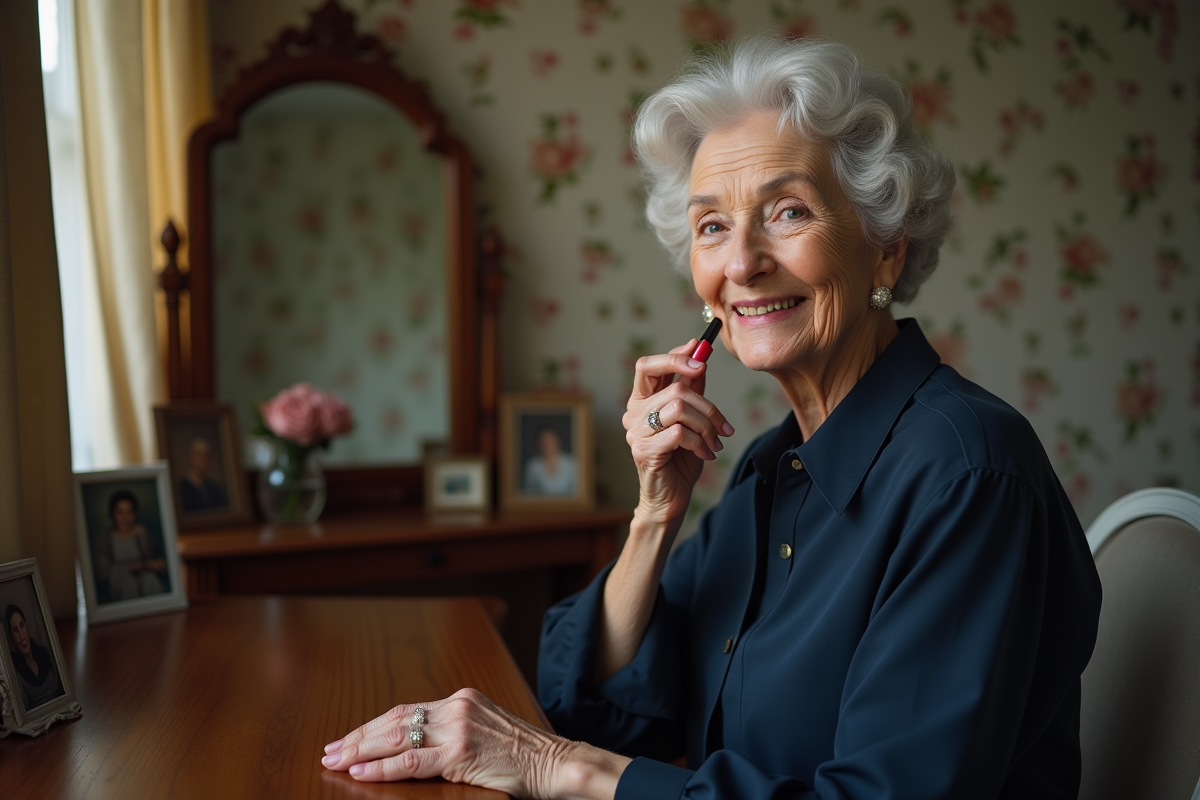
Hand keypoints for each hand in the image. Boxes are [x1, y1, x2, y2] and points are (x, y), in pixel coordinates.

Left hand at [321, 688, 626, 797]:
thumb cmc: (524, 755)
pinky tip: (360, 771)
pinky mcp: (461, 752)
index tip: (348, 738)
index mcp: (461, 699)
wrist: (555, 762)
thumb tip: (414, 747)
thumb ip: (454, 732)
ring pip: (396, 736)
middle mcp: (456, 707)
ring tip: (335, 759)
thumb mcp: (486, 731)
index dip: (373, 724)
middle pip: (394, 718)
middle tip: (329, 749)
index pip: (406, 709)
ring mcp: (458, 728)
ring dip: (360, 749)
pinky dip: (382, 767)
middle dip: (358, 736)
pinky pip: (412, 761)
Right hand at [622, 340, 734, 523]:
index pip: (648, 366)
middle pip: (675, 387)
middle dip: (708, 406)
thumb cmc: (680, 459)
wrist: (671, 499)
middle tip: (723, 427)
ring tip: (715, 443)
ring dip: (707, 426)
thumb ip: (692, 390)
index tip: (702, 359)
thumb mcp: (692, 420)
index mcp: (641, 401)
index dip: (675, 358)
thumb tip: (701, 358)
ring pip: (679, 407)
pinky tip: (706, 454)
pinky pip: (680, 433)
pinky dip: (700, 443)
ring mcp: (636, 432)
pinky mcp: (644, 450)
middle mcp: (633, 413)